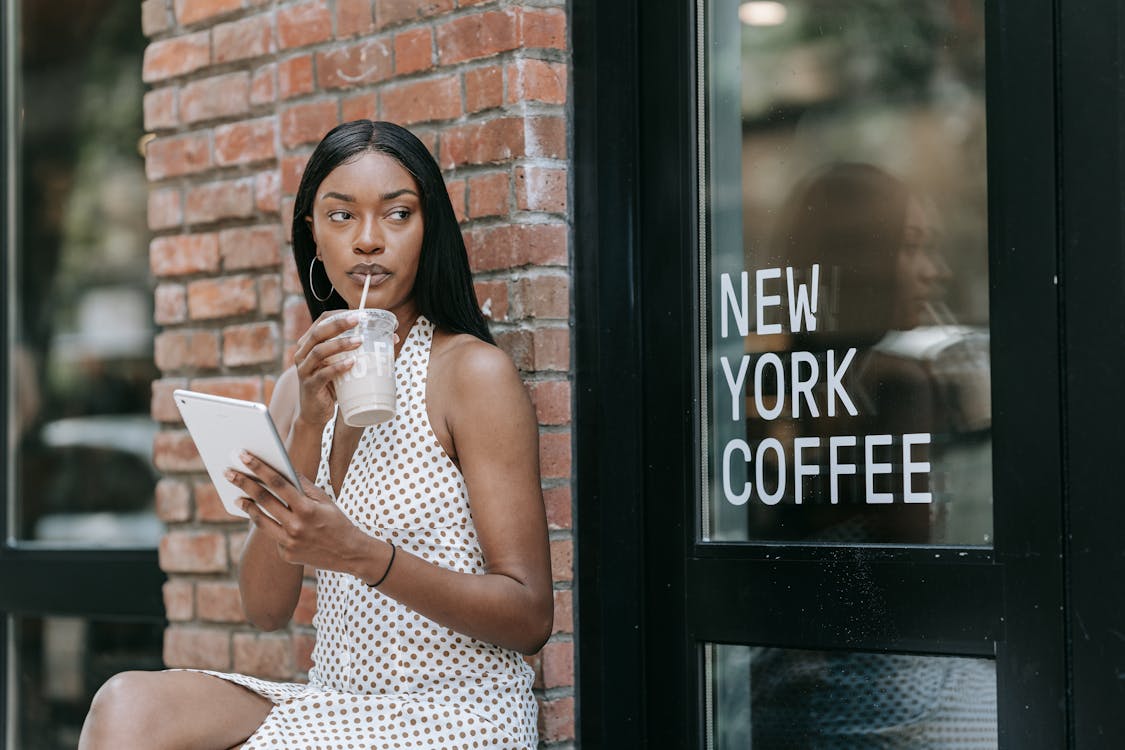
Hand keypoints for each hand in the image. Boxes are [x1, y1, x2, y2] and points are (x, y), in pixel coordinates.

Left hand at [226, 451, 372, 573]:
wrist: (350, 554)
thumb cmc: (338, 521)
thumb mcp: (325, 500)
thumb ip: (303, 485)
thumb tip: (284, 468)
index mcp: (307, 508)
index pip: (278, 483)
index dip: (259, 468)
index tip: (244, 456)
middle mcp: (296, 526)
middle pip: (263, 500)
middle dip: (244, 484)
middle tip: (228, 472)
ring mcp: (289, 543)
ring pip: (260, 521)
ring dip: (247, 507)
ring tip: (238, 497)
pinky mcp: (286, 554)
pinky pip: (273, 536)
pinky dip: (271, 525)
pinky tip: (268, 520)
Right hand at [291, 311, 362, 426]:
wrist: (315, 413)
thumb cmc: (331, 384)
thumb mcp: (342, 363)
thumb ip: (359, 350)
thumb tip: (393, 338)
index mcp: (309, 343)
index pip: (322, 321)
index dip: (340, 314)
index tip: (359, 313)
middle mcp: (303, 353)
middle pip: (318, 332)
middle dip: (339, 324)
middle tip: (359, 320)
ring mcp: (305, 370)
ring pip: (319, 351)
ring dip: (340, 344)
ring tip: (359, 341)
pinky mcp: (310, 386)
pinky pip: (323, 375)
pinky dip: (338, 368)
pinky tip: (351, 363)